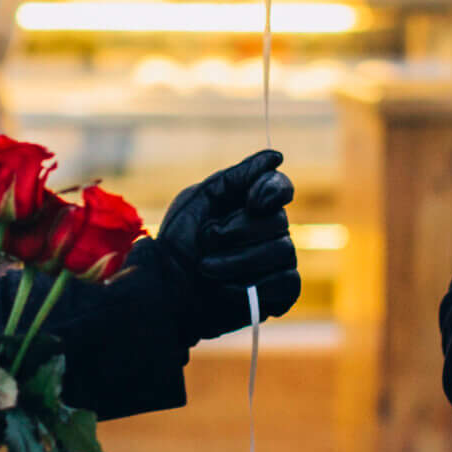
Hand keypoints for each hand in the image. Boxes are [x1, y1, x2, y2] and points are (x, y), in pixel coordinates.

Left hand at [151, 149, 299, 337]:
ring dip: (237, 260)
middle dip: (236, 231)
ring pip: (282, 251)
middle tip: (205, 240)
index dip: (271, 191)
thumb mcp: (198, 201)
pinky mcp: (280, 294)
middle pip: (278, 220)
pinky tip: (227, 291)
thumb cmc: (177, 245)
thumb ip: (235, 177)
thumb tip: (275, 157)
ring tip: (206, 269)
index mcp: (249, 205)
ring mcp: (277, 262)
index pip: (280, 187)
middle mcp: (269, 231)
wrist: (164, 292)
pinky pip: (287, 283)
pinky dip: (254, 286)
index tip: (251, 202)